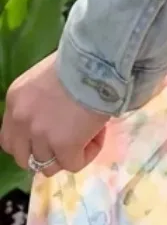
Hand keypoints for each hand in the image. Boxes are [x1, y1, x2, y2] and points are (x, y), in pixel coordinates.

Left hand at [0, 52, 110, 176]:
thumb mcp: (46, 77)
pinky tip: (99, 133)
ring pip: (49, 166)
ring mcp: (40, 135)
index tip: (50, 135)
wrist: (98, 58)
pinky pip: (73, 164)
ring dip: (68, 155)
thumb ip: (41, 100)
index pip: (9, 138)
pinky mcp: (64, 146)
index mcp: (15, 99)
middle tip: (66, 141)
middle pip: (23, 159)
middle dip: (45, 154)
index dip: (29, 143)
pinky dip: (87, 154)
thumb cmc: (79, 59)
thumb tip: (56, 116)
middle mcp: (21, 120)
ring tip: (88, 133)